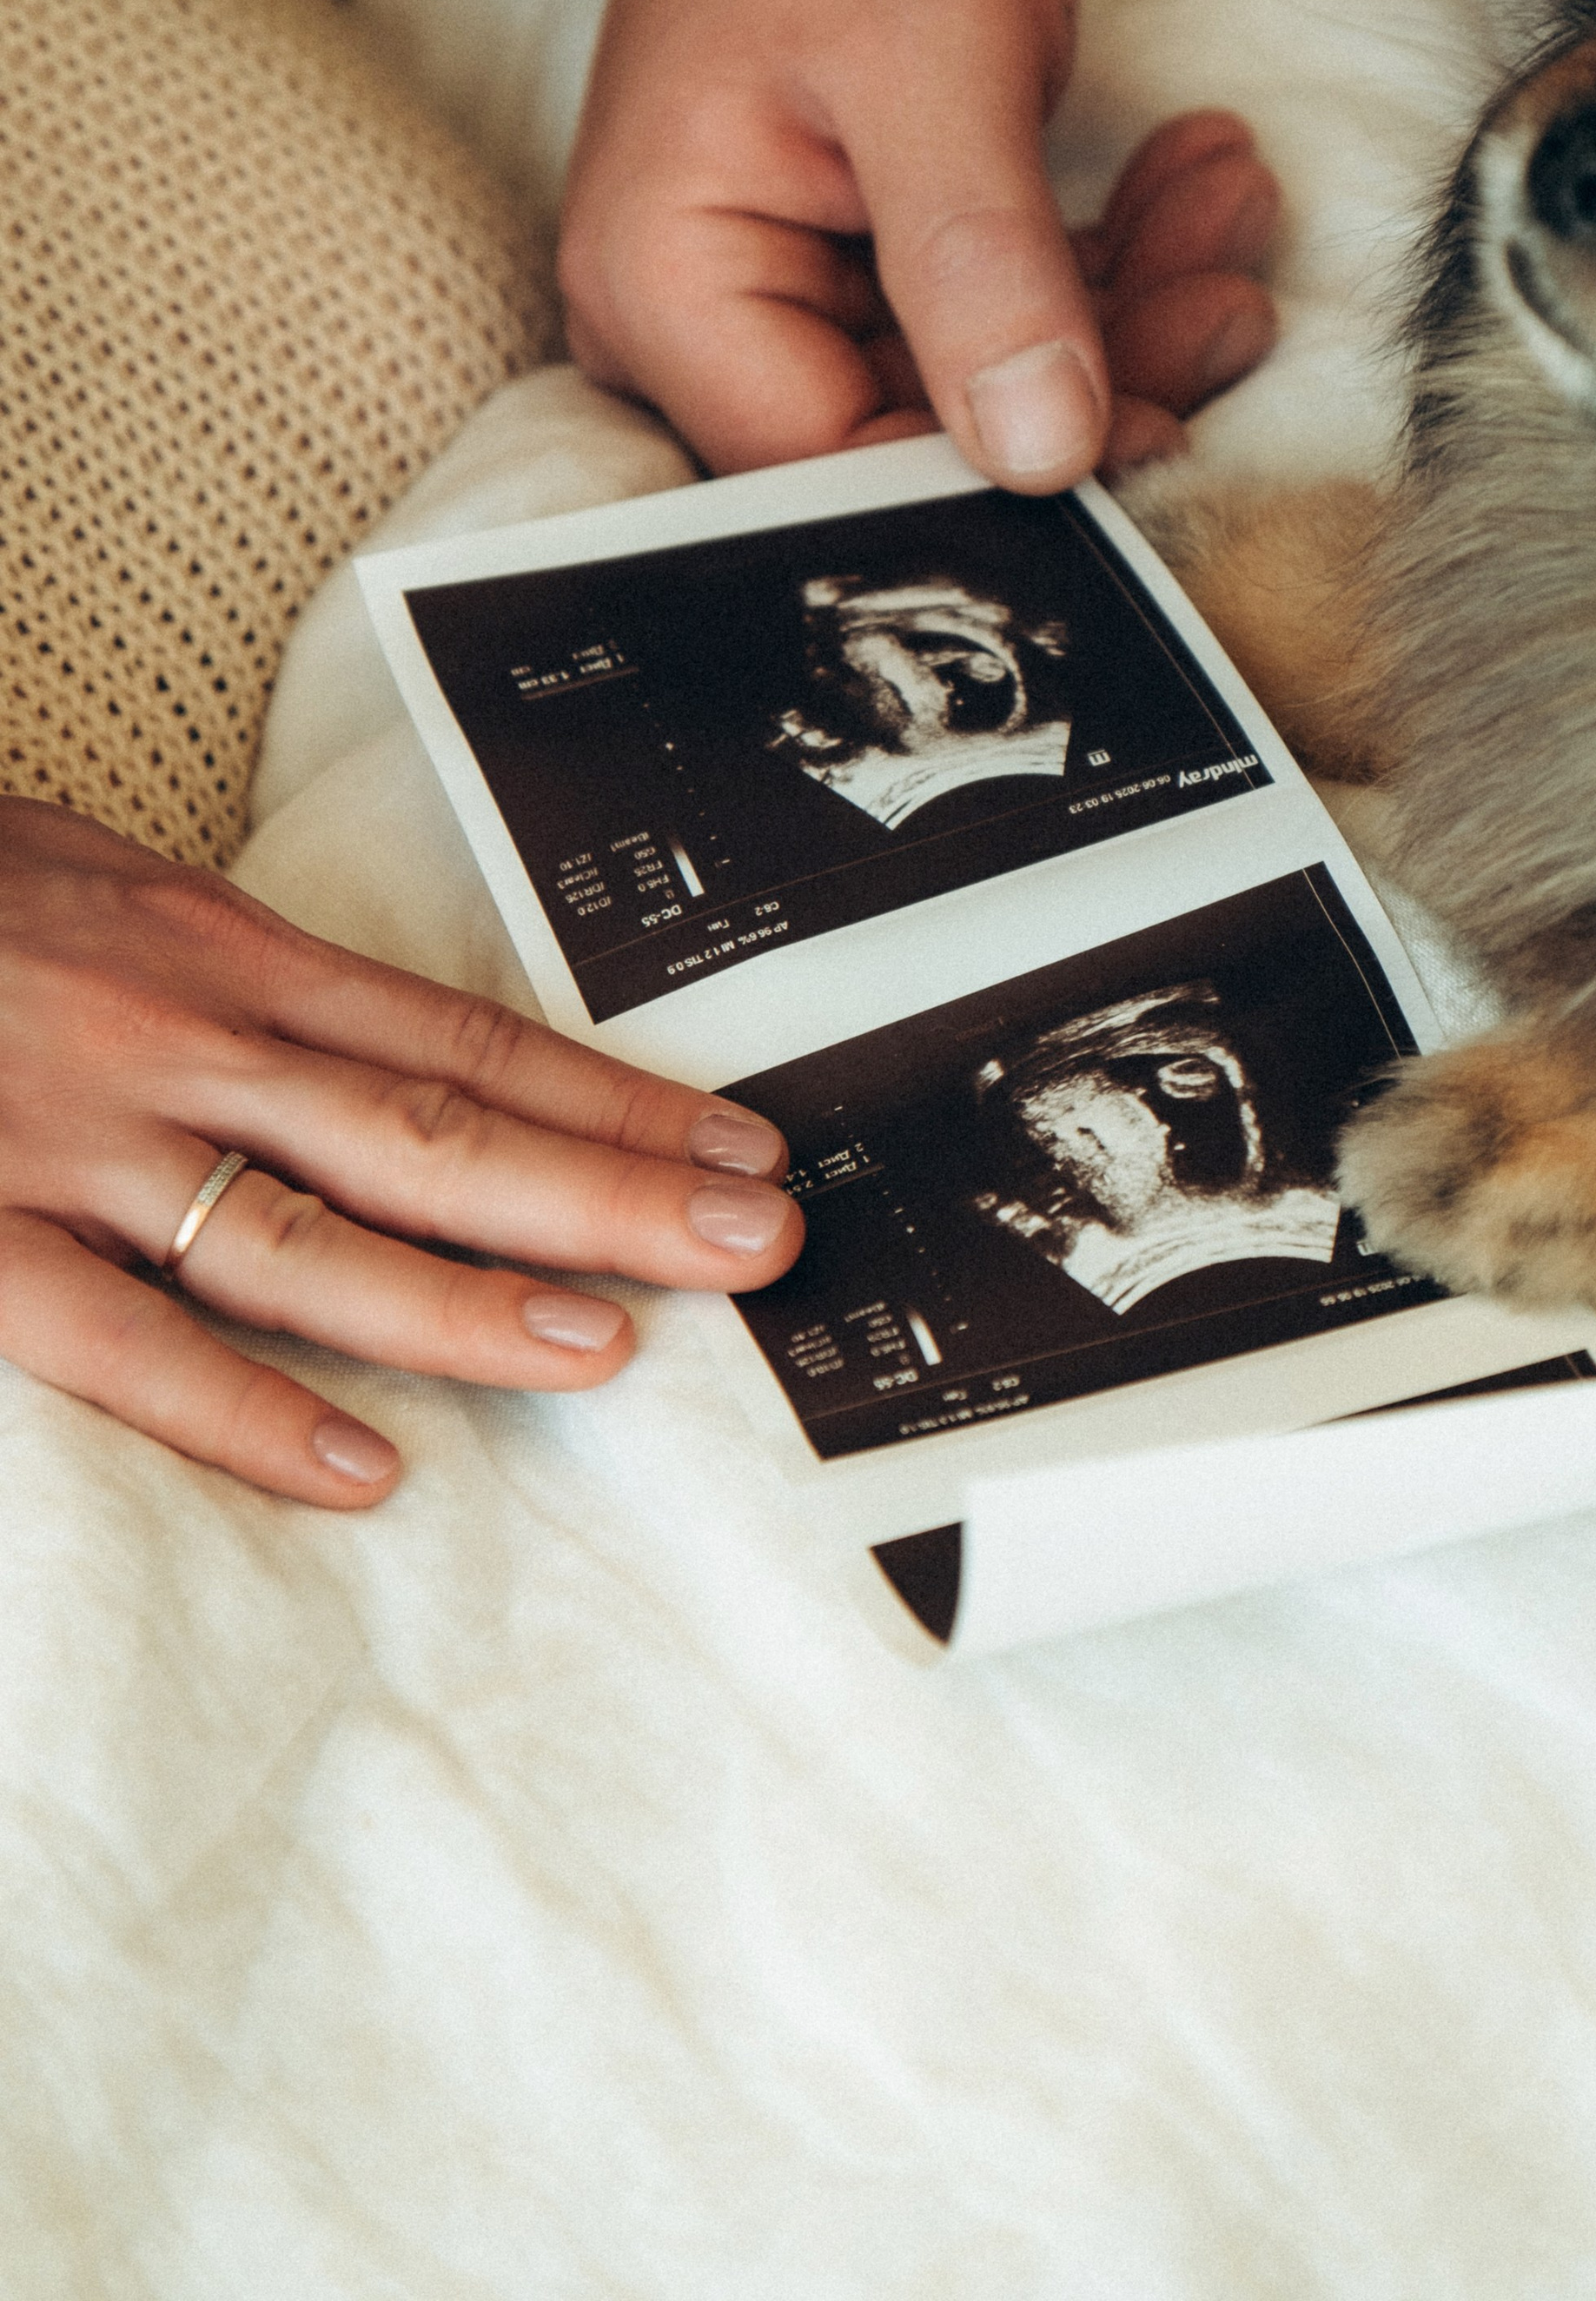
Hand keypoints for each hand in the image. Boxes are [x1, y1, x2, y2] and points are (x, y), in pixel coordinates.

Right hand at [0, 804, 801, 1506]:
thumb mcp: (108, 889)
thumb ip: (236, 976)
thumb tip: (379, 1050)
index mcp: (221, 952)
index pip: (464, 1039)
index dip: (611, 1098)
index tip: (739, 1144)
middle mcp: (181, 1043)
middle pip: (434, 1132)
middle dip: (607, 1194)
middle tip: (758, 1246)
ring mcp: (74, 1147)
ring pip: (308, 1238)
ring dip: (468, 1300)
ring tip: (611, 1347)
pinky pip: (118, 1343)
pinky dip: (237, 1410)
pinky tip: (355, 1469)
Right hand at [558, 0, 1277, 484]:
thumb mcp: (934, 61)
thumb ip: (981, 265)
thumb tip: (1043, 452)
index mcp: (670, 283)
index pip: (832, 468)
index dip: (997, 478)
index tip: (1153, 425)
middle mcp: (699, 317)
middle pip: (913, 435)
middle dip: (1095, 374)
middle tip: (1230, 294)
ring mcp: (783, 293)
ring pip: (979, 384)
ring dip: (1127, 310)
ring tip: (1229, 208)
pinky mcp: (865, 269)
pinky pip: (996, 319)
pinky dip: (1105, 267)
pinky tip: (1195, 190)